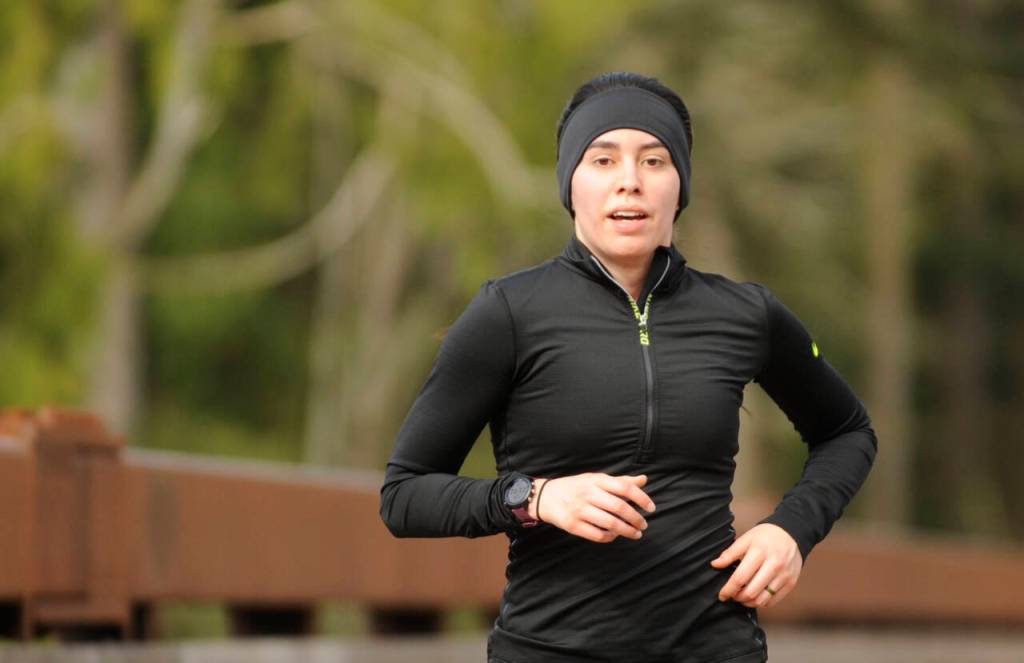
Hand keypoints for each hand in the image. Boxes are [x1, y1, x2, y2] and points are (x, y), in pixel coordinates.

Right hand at [534, 473, 655, 542]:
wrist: (545, 497)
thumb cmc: (576, 487)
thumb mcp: (596, 479)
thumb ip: (620, 481)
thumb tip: (643, 479)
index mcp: (596, 480)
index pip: (624, 487)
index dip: (641, 498)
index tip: (651, 508)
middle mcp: (588, 494)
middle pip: (619, 507)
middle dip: (636, 519)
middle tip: (643, 525)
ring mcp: (580, 510)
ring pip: (611, 523)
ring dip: (627, 531)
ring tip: (635, 534)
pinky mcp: (573, 525)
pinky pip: (597, 535)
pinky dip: (610, 537)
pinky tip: (615, 535)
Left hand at [710, 523, 801, 607]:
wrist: (792, 533)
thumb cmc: (766, 535)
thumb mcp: (746, 538)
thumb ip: (730, 553)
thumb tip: (715, 565)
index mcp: (759, 553)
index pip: (740, 578)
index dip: (728, 589)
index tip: (722, 595)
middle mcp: (774, 565)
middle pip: (751, 592)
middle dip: (737, 598)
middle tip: (732, 595)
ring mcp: (784, 575)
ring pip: (762, 600)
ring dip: (748, 603)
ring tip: (742, 597)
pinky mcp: (791, 582)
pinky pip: (773, 601)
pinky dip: (761, 602)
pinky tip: (755, 597)